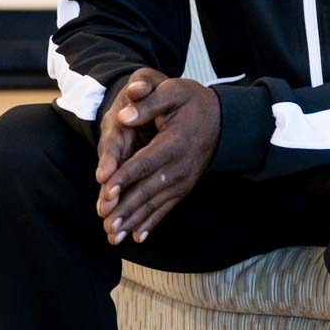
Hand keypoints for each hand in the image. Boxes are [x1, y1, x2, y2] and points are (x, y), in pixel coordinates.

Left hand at [97, 76, 220, 244]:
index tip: (107, 192)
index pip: (145, 162)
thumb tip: (123, 116)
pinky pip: (166, 208)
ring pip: (154, 204)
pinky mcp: (183, 187)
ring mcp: (183, 181)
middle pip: (148, 190)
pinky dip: (151, 223)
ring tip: (113, 237)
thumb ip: (148, 103)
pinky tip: (137, 237)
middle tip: (106, 224)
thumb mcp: (174, 91)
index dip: (125, 177)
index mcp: (174, 143)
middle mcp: (180, 167)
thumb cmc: (194, 102)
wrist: (223, 120)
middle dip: (125, 209)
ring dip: (133, 221)